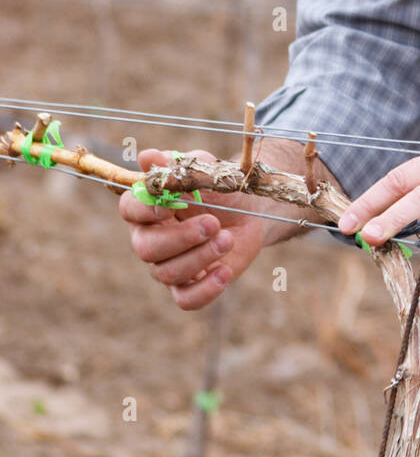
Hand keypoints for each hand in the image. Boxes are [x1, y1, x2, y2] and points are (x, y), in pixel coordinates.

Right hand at [119, 148, 266, 310]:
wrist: (253, 210)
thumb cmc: (221, 187)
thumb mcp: (204, 169)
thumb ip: (177, 166)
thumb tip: (146, 157)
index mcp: (148, 208)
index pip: (130, 209)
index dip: (146, 209)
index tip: (171, 203)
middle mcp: (151, 239)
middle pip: (146, 248)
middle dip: (180, 237)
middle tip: (213, 223)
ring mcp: (169, 264)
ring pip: (167, 273)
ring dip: (200, 256)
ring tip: (228, 237)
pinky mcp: (190, 285)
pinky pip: (186, 300)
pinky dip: (205, 289)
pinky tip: (224, 270)